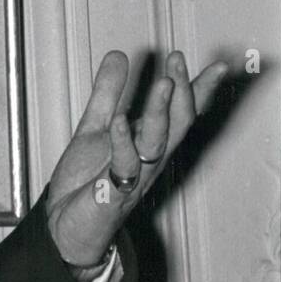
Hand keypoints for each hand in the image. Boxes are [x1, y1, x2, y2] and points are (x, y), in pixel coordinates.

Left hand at [46, 50, 227, 266]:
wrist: (63, 225)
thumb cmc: (86, 182)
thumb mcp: (94, 127)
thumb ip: (107, 93)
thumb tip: (118, 56)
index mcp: (148, 143)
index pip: (179, 114)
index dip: (198, 90)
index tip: (217, 66)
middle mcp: (148, 160)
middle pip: (176, 124)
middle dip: (182, 92)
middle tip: (178, 62)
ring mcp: (133, 177)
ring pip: (156, 143)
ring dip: (161, 112)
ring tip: (163, 83)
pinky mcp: (112, 193)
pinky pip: (123, 166)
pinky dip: (122, 142)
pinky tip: (120, 121)